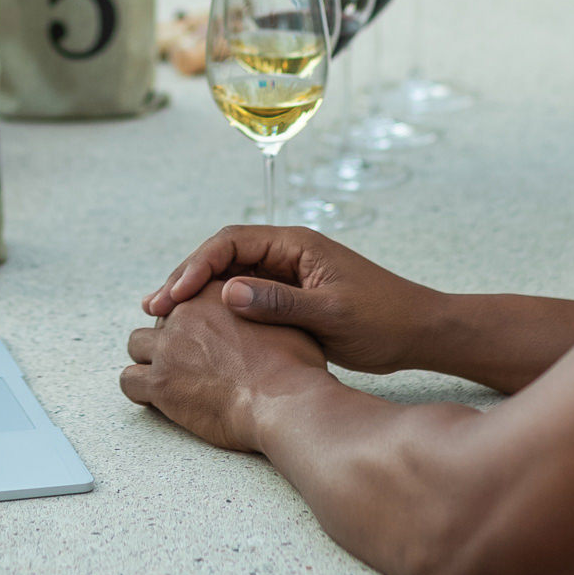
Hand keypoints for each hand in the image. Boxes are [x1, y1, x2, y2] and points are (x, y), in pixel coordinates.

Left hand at [121, 281, 328, 449]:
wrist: (284, 400)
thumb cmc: (293, 365)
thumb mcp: (283, 320)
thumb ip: (262, 308)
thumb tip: (261, 308)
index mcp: (213, 294)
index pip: (186, 296)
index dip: (191, 317)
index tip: (197, 333)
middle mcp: (185, 314)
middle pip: (160, 317)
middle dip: (169, 336)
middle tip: (186, 357)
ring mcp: (168, 349)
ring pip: (136, 344)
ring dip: (148, 358)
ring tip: (165, 374)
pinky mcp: (160, 384)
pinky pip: (129, 380)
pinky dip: (138, 387)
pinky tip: (153, 396)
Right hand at [141, 225, 445, 376]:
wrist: (419, 332)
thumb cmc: (384, 319)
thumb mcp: (330, 312)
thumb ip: (279, 302)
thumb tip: (226, 293)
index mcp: (295, 243)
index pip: (231, 242)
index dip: (196, 265)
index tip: (174, 295)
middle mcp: (286, 252)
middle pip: (222, 255)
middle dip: (186, 278)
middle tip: (154, 306)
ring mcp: (287, 273)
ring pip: (228, 275)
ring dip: (197, 294)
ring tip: (165, 318)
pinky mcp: (290, 297)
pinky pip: (243, 295)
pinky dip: (217, 309)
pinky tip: (199, 330)